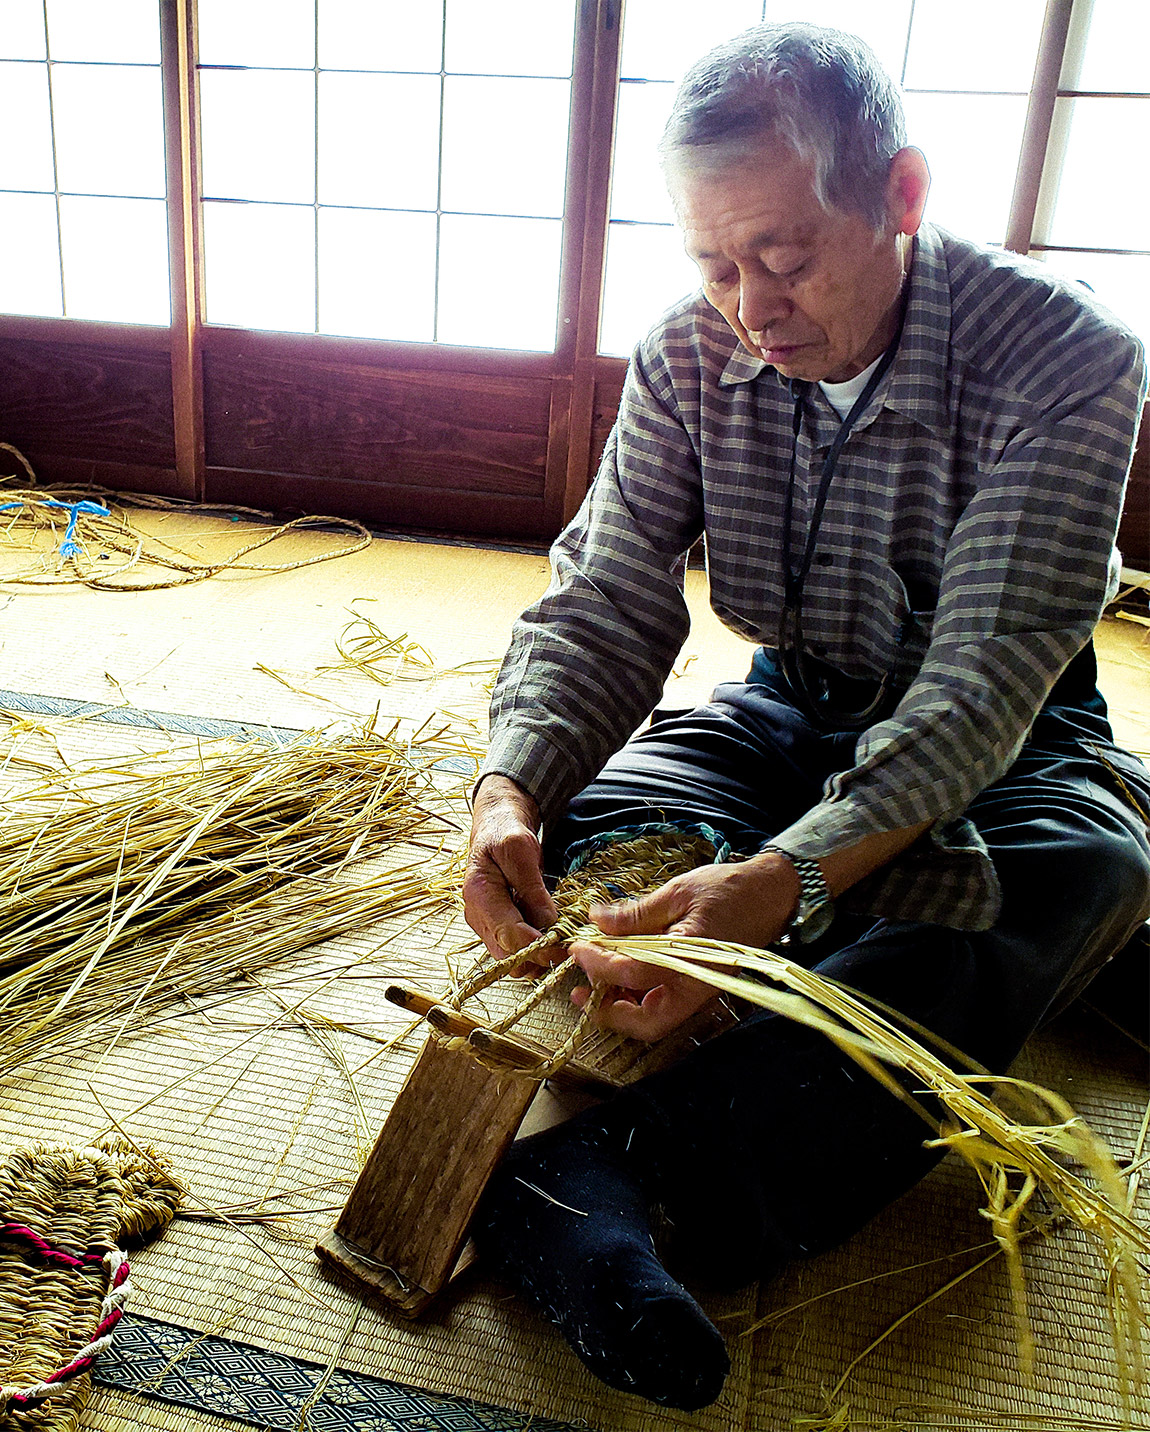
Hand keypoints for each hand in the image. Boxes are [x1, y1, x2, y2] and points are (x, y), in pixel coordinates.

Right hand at [463, 774, 557, 958]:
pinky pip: (517, 950)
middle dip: (539, 955)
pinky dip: (536, 949)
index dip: (536, 945)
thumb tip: (548, 923)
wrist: (496, 829)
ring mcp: (486, 925)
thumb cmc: (505, 834)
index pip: (507, 934)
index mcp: (479, 895)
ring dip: (539, 957)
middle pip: (509, 956)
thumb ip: (532, 888)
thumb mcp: (520, 850)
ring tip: (562, 938)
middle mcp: (478, 917)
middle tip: (568, 942)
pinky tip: (552, 934)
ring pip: (514, 960)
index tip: (562, 944)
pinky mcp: (498, 928)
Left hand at [570, 853, 801, 1040]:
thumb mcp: (677, 893)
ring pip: (654, 1019)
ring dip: (620, 1006)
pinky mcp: (698, 988)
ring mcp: (699, 992)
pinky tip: (620, 972)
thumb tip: (597, 920)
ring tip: (597, 977)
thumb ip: (635, 914)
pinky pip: (664, 1004)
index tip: (577, 949)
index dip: (599, 965)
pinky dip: (637, 996)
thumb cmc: (729, 890)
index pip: (634, 973)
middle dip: (608, 1013)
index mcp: (692, 961)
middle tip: (580, 990)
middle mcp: (697, 987)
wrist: (772, 894)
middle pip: (647, 1023)